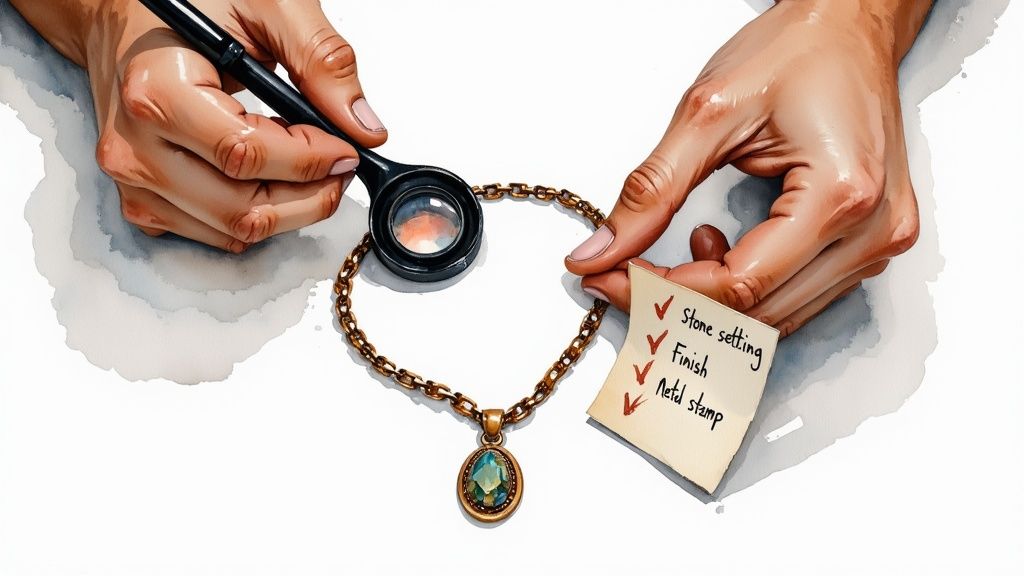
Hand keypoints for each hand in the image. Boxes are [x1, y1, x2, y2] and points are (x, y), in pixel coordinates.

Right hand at [12, 0, 386, 251]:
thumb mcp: (269, 7)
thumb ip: (321, 61)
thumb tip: (363, 128)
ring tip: (305, 165)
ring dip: (288, 209)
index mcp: (156, 91)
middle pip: (242, 208)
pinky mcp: (144, 203)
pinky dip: (257, 215)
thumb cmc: (192, 5)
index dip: (310, 161)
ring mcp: (135, 182)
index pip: (245, 154)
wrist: (129, 20)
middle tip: (338, 167)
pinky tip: (268, 176)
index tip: (346, 151)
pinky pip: (217, 235)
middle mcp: (135, 145)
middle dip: (309, 195)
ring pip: (234, 231)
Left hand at [565, 0, 931, 336]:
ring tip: (684, 242)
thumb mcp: (708, 114)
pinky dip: (747, 288)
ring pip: (778, 316)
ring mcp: (879, 241)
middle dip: (680, 301)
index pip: (739, 284)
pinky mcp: (872, 242)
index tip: (611, 280)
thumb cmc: (797, 51)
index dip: (665, 292)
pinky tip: (721, 245)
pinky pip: (798, 295)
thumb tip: (602, 250)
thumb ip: (651, 190)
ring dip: (714, 299)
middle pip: (758, 313)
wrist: (849, 26)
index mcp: (840, 194)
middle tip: (625, 274)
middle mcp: (873, 230)